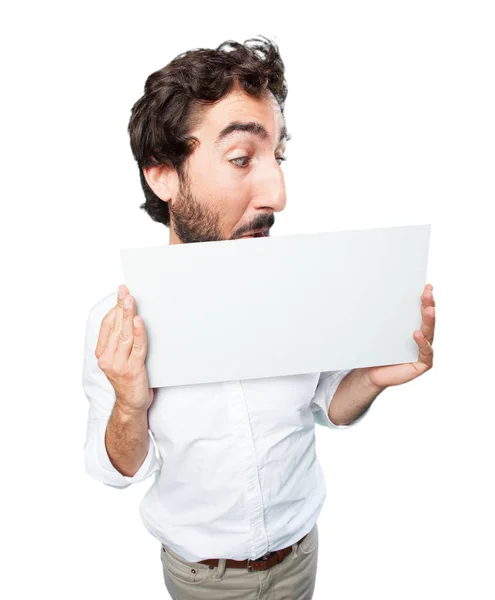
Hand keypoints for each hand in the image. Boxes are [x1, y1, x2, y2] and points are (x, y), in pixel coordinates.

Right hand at [95, 284, 153, 412]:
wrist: (131, 406)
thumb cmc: (128, 380)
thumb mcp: (119, 360)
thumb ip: (122, 343)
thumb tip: (130, 318)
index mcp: (102, 354)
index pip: (107, 326)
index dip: (114, 309)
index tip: (120, 294)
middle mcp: (108, 358)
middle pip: (115, 327)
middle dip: (121, 306)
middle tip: (125, 291)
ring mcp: (119, 364)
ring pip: (124, 334)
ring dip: (128, 315)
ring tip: (130, 300)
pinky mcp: (133, 369)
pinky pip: (137, 347)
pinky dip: (139, 333)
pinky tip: (139, 321)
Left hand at [363, 283, 435, 390]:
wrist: (368, 372)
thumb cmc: (373, 350)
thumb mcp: (376, 329)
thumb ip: (378, 315)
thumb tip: (371, 291)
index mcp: (411, 326)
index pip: (419, 310)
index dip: (424, 298)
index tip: (425, 285)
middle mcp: (420, 336)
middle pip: (426, 318)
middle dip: (428, 304)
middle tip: (427, 293)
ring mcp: (423, 350)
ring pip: (429, 333)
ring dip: (429, 320)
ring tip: (429, 309)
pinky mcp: (422, 363)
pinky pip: (425, 352)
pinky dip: (422, 343)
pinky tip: (417, 334)